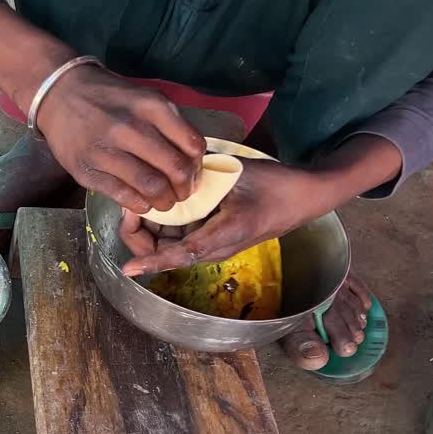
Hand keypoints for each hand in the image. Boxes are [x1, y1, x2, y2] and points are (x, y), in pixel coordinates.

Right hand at [34, 65, 205, 214]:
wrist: (59, 95)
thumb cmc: (109, 98)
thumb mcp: (145, 97)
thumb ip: (170, 124)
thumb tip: (191, 161)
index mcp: (151, 106)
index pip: (192, 146)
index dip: (198, 166)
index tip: (193, 173)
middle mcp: (130, 127)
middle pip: (175, 169)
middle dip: (185, 188)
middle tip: (182, 193)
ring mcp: (106, 150)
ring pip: (151, 186)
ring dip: (164, 201)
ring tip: (164, 202)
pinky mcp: (87, 170)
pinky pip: (123, 195)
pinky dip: (140, 204)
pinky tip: (142, 202)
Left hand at [120, 159, 326, 276]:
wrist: (304, 197)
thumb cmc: (275, 186)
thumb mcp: (238, 175)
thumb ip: (203, 175)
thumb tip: (170, 165)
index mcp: (223, 236)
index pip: (180, 254)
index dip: (152, 261)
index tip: (129, 268)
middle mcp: (214, 248)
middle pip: (165, 252)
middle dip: (141, 234)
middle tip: (131, 205)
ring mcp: (212, 244)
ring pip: (169, 244)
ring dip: (151, 227)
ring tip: (140, 199)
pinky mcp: (212, 237)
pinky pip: (181, 234)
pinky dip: (165, 222)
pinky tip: (159, 200)